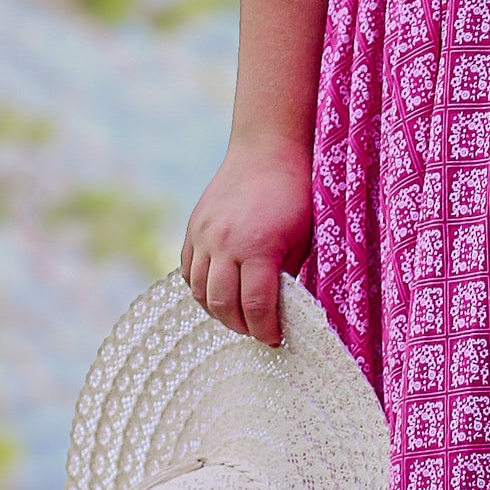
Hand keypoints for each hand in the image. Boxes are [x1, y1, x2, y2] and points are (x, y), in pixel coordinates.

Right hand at [181, 143, 313, 345]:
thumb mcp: (302, 238)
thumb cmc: (295, 195)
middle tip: (258, 332)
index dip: (266, 330)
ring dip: (218, 311)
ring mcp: (203, 236)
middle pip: (222, 305)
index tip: (276, 339)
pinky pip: (187, 271)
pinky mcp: (193, 229)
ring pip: (199, 292)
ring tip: (239, 316)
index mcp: (258, 247)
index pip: (256, 306)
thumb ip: (287, 274)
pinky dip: (201, 289)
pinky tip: (220, 292)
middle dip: (241, 326)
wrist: (267, 150)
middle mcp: (224, 243)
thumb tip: (281, 309)